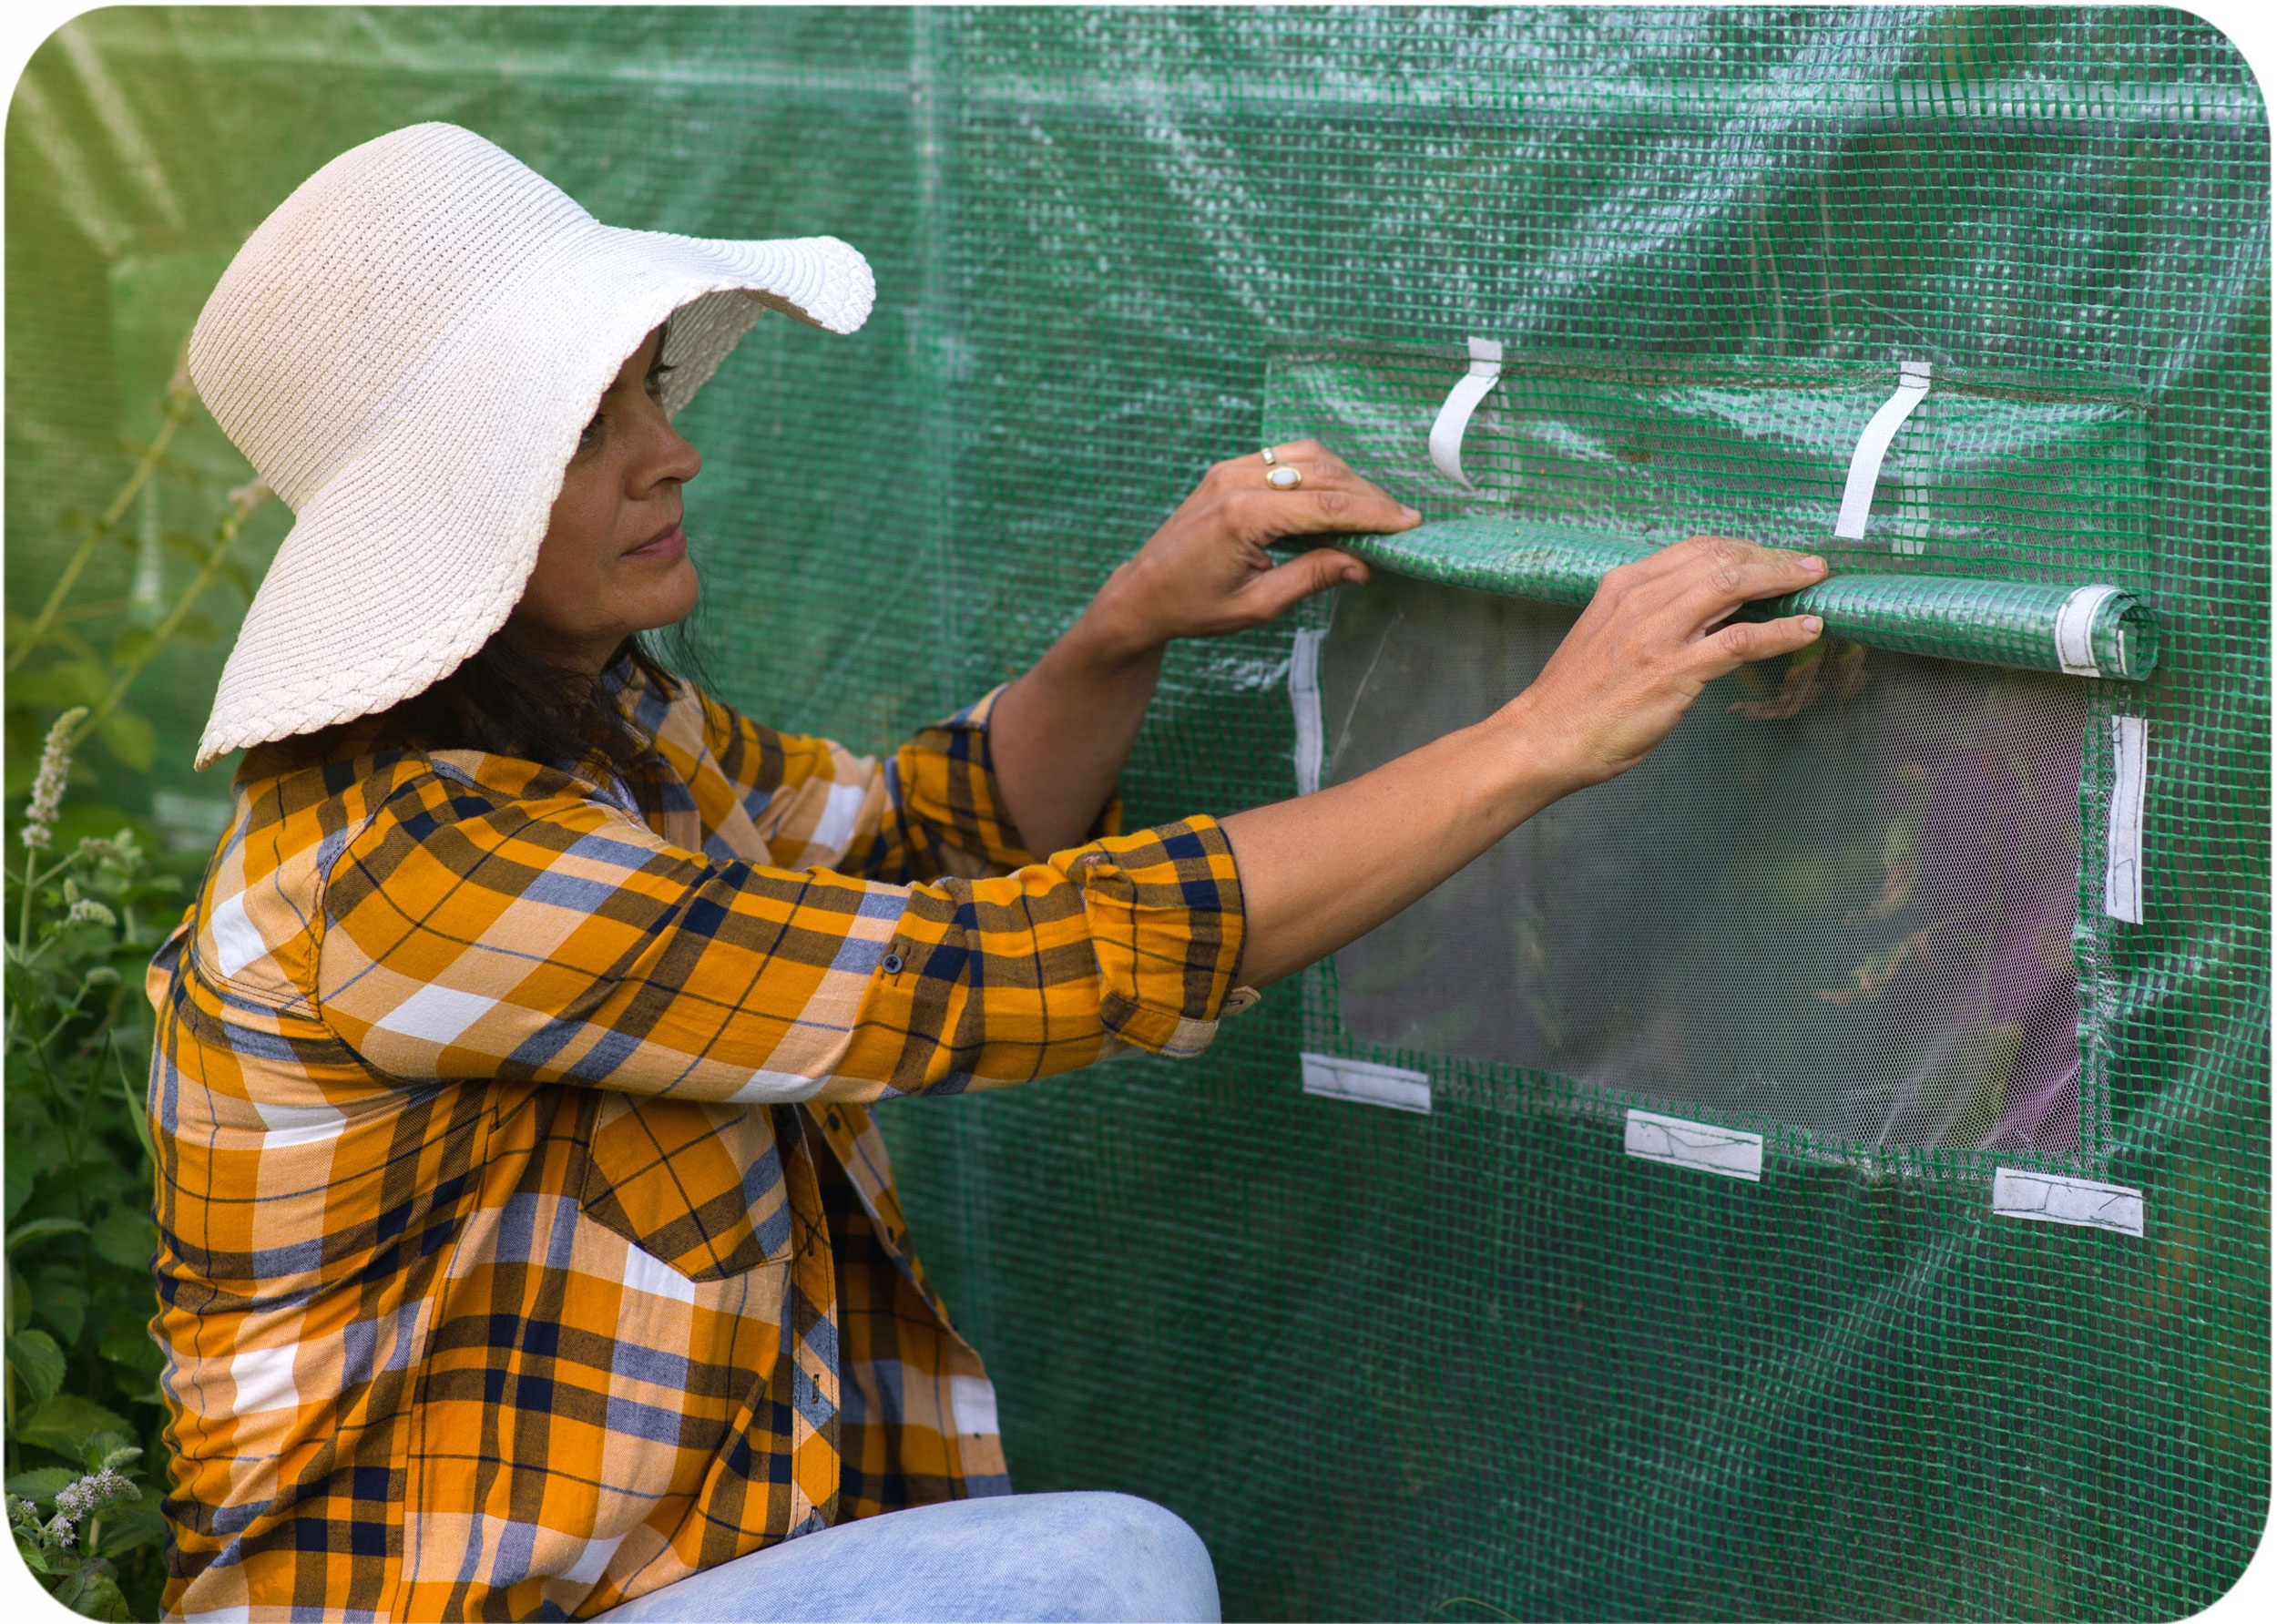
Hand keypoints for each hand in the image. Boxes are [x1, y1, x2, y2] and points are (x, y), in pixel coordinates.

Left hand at [1076, 440, 1418, 660]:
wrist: (1141, 594)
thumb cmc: (1193, 608)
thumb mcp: (1257, 604)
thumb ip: (1311, 578)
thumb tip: (1363, 565)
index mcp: (1242, 517)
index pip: (1326, 505)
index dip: (1373, 514)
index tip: (1410, 522)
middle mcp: (1235, 482)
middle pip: (1321, 474)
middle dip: (1366, 495)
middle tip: (1400, 520)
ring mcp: (1228, 469)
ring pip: (1305, 456)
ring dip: (1345, 478)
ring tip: (1372, 510)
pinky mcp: (1225, 469)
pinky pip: (1282, 456)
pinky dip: (1316, 470)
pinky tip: (1335, 494)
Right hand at [1504, 535, 1827, 789]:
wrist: (1545, 737)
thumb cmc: (1574, 696)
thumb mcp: (1605, 635)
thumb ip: (1644, 615)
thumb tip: (1695, 611)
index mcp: (1624, 586)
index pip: (1696, 549)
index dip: (1742, 548)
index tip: (1770, 556)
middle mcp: (1643, 599)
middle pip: (1722, 559)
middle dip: (1772, 558)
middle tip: (1807, 565)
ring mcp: (1659, 633)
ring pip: (1735, 585)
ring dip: (1784, 580)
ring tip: (1816, 582)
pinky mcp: (1675, 671)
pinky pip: (1741, 640)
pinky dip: (1782, 631)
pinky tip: (1808, 628)